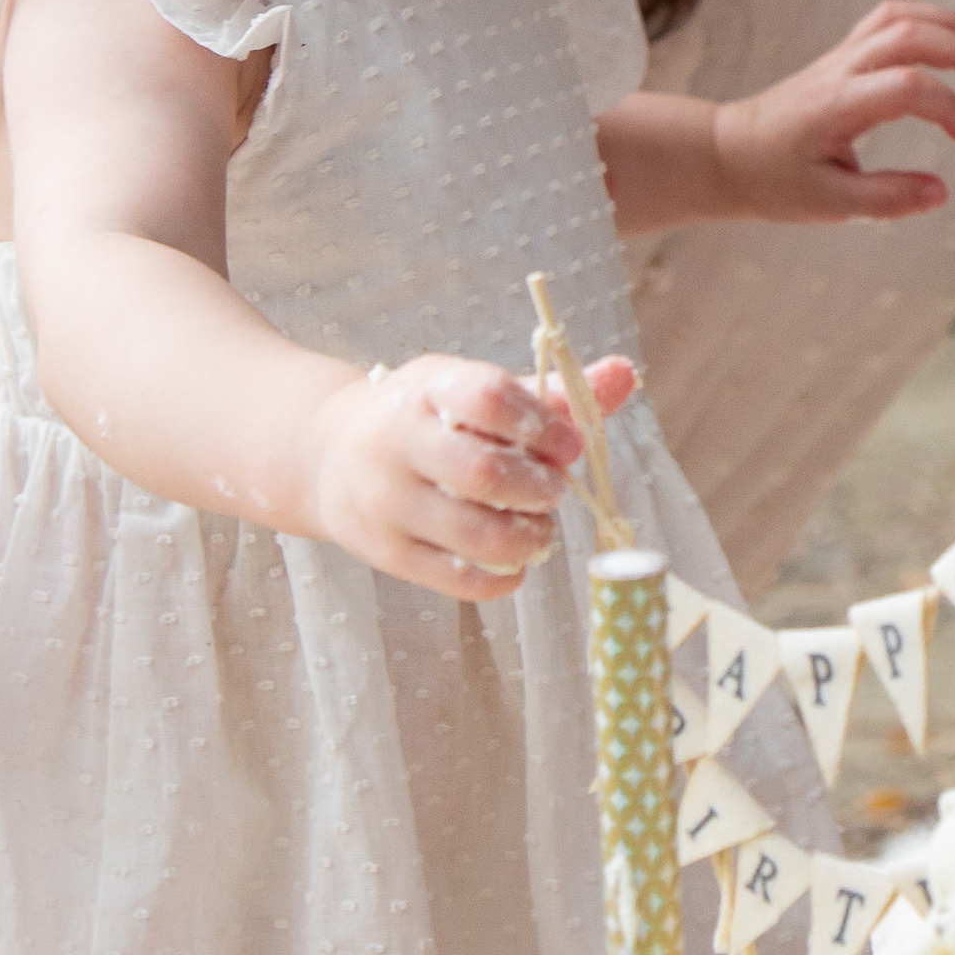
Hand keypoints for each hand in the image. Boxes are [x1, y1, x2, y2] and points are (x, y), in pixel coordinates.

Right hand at [308, 350, 637, 596]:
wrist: (328, 454)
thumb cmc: (426, 418)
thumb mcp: (474, 391)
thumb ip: (550, 393)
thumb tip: (626, 376)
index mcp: (427, 388)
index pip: (489, 398)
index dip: (543, 425)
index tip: (569, 443)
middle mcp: (398, 442)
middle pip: (484, 474)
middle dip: (538, 489)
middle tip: (554, 491)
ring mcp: (387, 501)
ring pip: (474, 534)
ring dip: (527, 537)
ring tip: (539, 529)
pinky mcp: (386, 551)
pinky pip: (454, 578)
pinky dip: (501, 578)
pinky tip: (516, 563)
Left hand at [711, 4, 954, 224]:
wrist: (729, 153)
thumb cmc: (776, 181)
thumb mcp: (828, 205)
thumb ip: (886, 199)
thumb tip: (942, 192)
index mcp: (836, 106)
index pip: (907, 86)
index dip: (949, 108)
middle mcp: (839, 71)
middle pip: (908, 34)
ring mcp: (840, 57)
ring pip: (899, 17)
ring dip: (947, 26)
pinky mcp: (842, 55)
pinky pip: (887, 20)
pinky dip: (926, 20)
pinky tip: (952, 41)